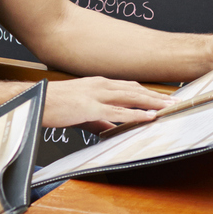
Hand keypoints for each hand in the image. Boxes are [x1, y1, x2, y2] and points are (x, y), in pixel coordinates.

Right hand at [42, 76, 170, 131]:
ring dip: (153, 103)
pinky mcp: (91, 108)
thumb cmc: (54, 106)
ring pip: (132, 98)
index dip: (147, 92)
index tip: (162, 97)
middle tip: (175, 101)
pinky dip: (136, 114)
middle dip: (156, 96)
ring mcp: (97, 95)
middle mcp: (101, 85)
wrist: (36, 102)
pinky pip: (119, 112)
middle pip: (135, 89)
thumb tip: (110, 129)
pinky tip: (149, 117)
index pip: (129, 86)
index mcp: (98, 84)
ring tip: (170, 108)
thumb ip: (98, 120)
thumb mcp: (81, 111)